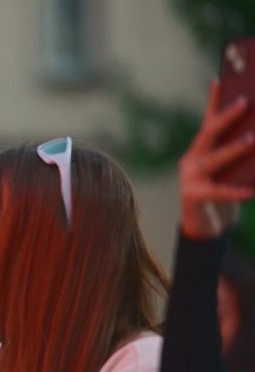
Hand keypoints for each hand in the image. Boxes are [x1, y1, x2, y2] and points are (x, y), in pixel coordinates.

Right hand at [178, 79, 254, 238]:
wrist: (203, 228)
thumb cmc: (220, 195)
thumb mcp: (228, 171)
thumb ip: (237, 156)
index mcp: (198, 151)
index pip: (207, 122)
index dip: (213, 101)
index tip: (219, 79)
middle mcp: (190, 161)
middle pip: (208, 135)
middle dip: (226, 118)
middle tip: (245, 103)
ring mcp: (188, 179)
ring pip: (213, 161)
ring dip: (233, 149)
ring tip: (253, 140)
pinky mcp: (192, 197)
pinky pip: (218, 192)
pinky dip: (235, 192)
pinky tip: (251, 191)